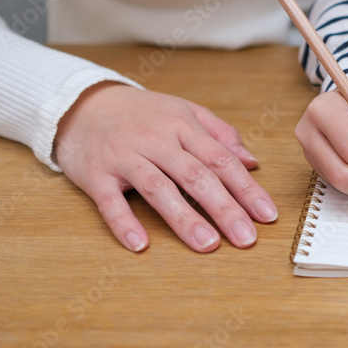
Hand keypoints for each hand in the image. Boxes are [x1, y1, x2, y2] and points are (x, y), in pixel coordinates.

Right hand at [54, 82, 277, 252]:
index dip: (246, 189)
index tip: (267, 215)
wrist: (81, 103)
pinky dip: (124, 222)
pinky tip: (140, 244)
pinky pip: (110, 201)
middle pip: (196, 176)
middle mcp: (156, 141)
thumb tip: (252, 162)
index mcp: (182, 127)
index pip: (221, 160)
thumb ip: (220, 135)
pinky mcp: (96, 174)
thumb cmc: (141, 114)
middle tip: (246, 239)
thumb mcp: (184, 112)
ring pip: (159, 188)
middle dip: (224, 209)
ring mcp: (125, 156)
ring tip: (207, 245)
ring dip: (184, 218)